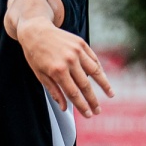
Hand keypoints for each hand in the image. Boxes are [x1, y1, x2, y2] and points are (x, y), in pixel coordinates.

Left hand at [6, 0, 113, 116]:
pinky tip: (103, 78)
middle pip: (85, 85)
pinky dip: (99, 69)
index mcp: (57, 71)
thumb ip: (54, 91)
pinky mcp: (81, 43)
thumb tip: (65, 108)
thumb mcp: (40, 75)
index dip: (82, 106)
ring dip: (104, 85)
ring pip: (95, 71)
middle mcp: (69, 61)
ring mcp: (77, 51)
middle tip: (98, 111)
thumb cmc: (35, 55)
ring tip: (111, 95)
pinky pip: (93, 59)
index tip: (88, 115)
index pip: (73, 93)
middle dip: (93, 100)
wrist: (35, 30)